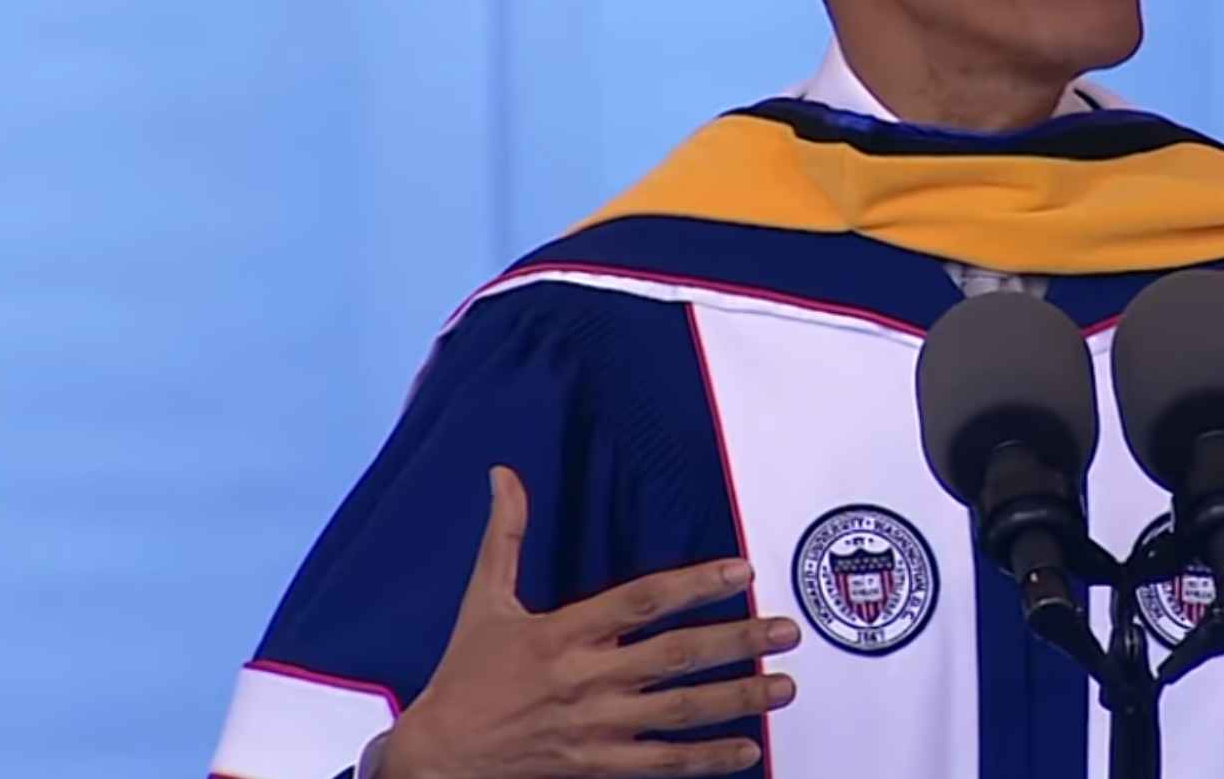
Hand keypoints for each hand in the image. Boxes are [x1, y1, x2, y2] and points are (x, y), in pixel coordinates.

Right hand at [379, 466, 802, 777]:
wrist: (436, 755)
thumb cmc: (465, 674)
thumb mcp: (484, 600)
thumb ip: (505, 535)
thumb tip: (502, 473)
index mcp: (563, 632)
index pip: (642, 600)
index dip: (695, 583)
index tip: (743, 568)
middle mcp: (585, 677)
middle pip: (675, 655)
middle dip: (737, 642)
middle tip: (787, 631)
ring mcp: (595, 725)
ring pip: (679, 710)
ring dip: (737, 698)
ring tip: (785, 686)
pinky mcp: (596, 764)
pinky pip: (661, 762)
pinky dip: (706, 757)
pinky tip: (748, 750)